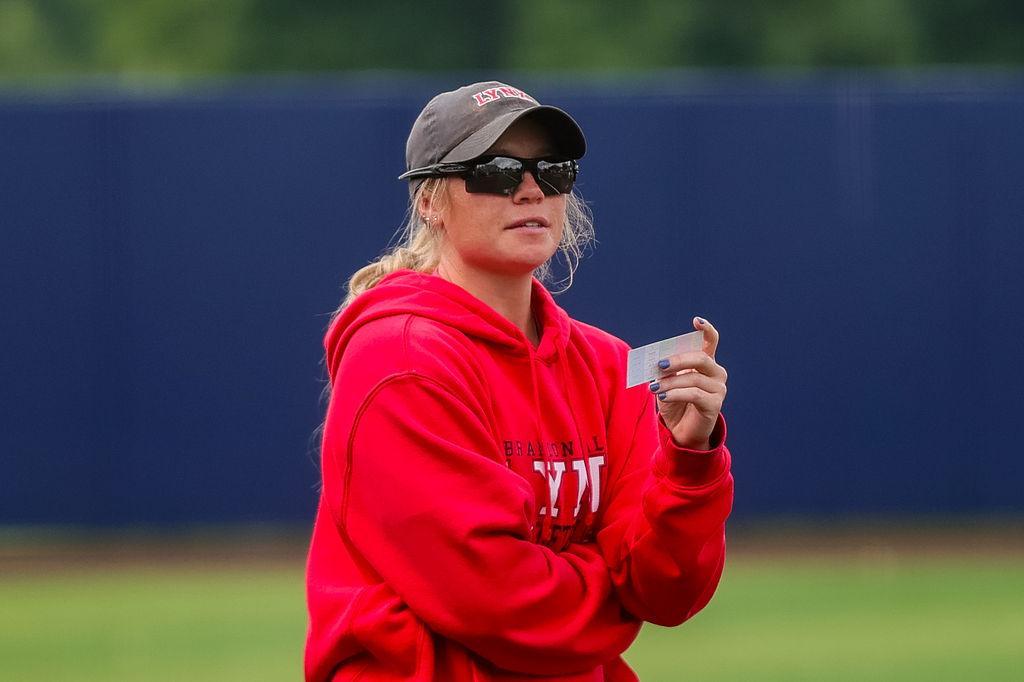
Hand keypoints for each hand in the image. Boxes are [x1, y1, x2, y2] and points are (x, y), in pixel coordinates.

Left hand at [649, 317, 727, 449]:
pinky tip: (662, 397)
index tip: (696, 321)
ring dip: (670, 382)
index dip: (706, 329)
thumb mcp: (667, 382)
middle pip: (700, 358)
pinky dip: (676, 394)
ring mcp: (718, 389)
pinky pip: (694, 394)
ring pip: (694, 378)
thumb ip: (666, 370)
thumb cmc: (674, 402)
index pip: (711, 341)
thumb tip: (658, 361)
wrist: (680, 430)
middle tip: (659, 364)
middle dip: (678, 360)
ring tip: (654, 387)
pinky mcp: (715, 405)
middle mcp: (716, 373)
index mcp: (705, 363)